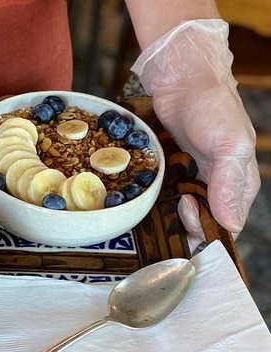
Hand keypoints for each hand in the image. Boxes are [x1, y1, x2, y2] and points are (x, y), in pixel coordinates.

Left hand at [132, 19, 259, 249]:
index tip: (187, 208)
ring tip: (163, 194)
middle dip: (186, 221)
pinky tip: (153, 190)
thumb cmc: (212, 107)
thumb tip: (229, 222)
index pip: (228, 224)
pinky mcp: (175, 170)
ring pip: (184, 212)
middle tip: (174, 201)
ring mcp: (195, 179)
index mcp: (241, 185)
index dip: (207, 226)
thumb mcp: (229, 144)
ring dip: (171, 212)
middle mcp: (219, 186)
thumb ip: (228, 183)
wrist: (183, 81)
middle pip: (203, 223)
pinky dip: (160, 197)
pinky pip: (168, 194)